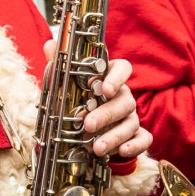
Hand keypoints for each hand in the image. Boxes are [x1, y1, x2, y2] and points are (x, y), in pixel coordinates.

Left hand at [42, 40, 151, 157]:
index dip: (117, 77)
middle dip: (107, 114)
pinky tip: (121, 152)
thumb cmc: (78, 102)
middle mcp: (122, 96)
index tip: (105, 89)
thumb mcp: (65, 85)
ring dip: (114, 136)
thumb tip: (51, 44)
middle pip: (124, 100)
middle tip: (88, 125)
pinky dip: (135, 145)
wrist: (84, 130)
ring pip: (131, 122)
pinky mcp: (136, 135)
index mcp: (109, 79)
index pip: (122, 68)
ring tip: (97, 148)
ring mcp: (130, 116)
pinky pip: (144, 139)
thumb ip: (60, 66)